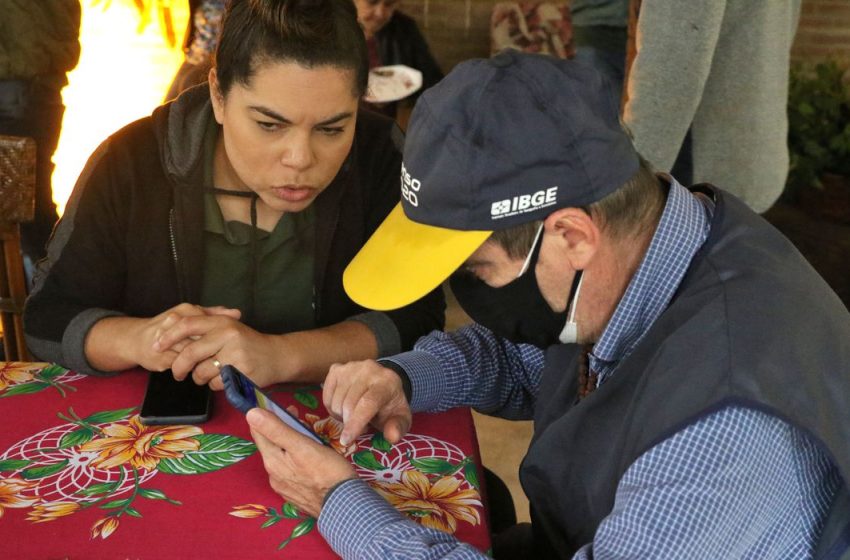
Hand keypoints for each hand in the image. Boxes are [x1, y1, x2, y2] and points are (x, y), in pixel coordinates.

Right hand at [85, 303, 238, 372]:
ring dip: (203, 361)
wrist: (136, 339)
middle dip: (213, 350)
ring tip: (213, 365)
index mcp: (186, 310)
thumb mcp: (191, 316)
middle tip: (224, 357)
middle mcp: (175, 322)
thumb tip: (237, 312)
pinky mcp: (162, 356)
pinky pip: (182, 365)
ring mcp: (167, 339)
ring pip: (193, 354)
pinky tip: (197, 370)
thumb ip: (214, 313)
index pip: (211, 323)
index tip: (231, 344)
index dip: (223, 336)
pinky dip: (191, 369)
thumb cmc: (169, 327)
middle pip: (203, 339)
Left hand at [153, 313, 282, 389]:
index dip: (168, 336)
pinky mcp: (241, 372)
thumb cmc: (248, 343)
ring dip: (199, 378)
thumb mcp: (228, 329)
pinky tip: (224, 379)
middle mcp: (228, 334)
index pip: (187, 324)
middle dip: (178, 367)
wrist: (278, 356)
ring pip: (201, 371)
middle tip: (176, 374)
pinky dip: (214, 385)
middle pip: (190, 352)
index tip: (155, 346)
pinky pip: (214, 384)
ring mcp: (235, 354)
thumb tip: (169, 322)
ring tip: (207, 376)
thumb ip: (203, 327)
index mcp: (222, 322)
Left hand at [248, 408, 356, 517]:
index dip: (265, 415)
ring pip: (281, 458)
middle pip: (270, 445)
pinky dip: (295, 459)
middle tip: (297, 416)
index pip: (258, 432)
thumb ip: (277, 429)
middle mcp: (273, 475)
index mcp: (272, 461)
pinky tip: (309, 458)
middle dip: (279, 428)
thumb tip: (250, 413)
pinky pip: (290, 471)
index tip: (278, 405)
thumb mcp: (302, 445)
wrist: (344, 505)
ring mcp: (284, 487)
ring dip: (288, 444)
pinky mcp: (296, 494)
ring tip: (305, 435)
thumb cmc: (327, 471)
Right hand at [322, 360, 411, 446]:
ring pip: (336, 401)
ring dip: (341, 416)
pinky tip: (343, 408)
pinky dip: (331, 408)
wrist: (382, 383)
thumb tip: (392, 436)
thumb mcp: (400, 418)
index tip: (346, 440)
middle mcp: (368, 369)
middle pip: (349, 404)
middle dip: (349, 423)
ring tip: (353, 416)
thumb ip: (398, 428)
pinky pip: (326, 396)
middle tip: (360, 427)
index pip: (368, 403)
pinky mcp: (336, 369)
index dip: (355, 423)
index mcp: (387, 381)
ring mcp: (350, 367)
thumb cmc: (389, 405)